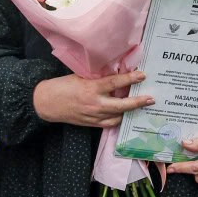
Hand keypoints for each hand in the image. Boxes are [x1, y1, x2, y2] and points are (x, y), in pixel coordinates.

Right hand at [32, 71, 153, 127]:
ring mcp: (94, 116)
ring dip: (130, 112)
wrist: (47, 103)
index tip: (142, 75)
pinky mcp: (91, 124)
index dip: (130, 79)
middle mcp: (95, 104)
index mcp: (91, 88)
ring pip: (118, 116)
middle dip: (137, 102)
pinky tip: (124, 115)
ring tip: (140, 106)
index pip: (115, 83)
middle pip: (121, 105)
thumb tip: (114, 72)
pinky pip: (109, 124)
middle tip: (150, 99)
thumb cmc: (62, 86)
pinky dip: (118, 119)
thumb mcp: (80, 76)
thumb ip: (97, 77)